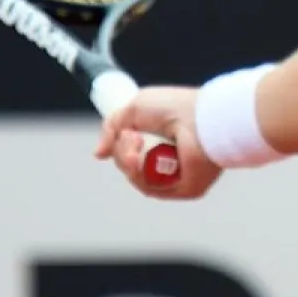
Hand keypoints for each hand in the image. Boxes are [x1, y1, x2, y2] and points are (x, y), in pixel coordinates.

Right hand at [94, 86, 223, 199]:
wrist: (198, 116)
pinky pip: (153, 190)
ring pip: (139, 180)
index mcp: (166, 141)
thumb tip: (99, 155)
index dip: (123, 146)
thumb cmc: (173, 107)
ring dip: (129, 162)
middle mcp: (174, 159)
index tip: (125, 132)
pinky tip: (141, 158)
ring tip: (137, 142)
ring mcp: (181, 175)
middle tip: (134, 136)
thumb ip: (112, 128)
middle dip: (124, 153)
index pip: (135, 153)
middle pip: (133, 168)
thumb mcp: (133, 109)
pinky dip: (141, 175)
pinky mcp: (188, 188)